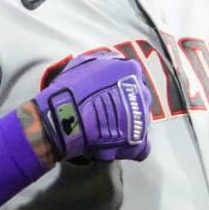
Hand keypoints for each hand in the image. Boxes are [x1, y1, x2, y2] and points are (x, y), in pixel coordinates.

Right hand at [33, 50, 152, 162]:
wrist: (66, 115)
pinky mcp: (138, 141)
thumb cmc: (71, 87)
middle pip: (138, 100)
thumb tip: (109, 61)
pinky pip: (141, 147)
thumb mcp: (84, 62)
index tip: (106, 95)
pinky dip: (130, 148)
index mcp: (131, 70)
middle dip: (125, 107)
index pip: (132, 79)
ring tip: (105, 132)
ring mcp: (142, 117)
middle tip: (105, 114)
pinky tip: (114, 147)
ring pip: (139, 122)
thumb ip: (101, 61)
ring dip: (126, 127)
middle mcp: (142, 92)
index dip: (118, 89)